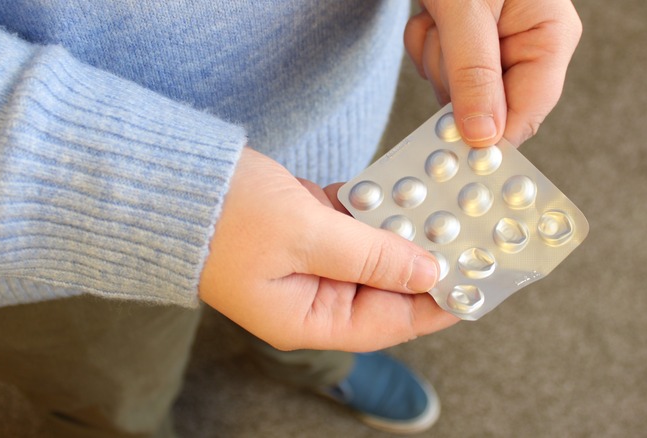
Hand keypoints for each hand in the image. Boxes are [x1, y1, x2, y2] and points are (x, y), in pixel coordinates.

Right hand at [199, 148, 458, 351]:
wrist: (170, 180)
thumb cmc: (224, 218)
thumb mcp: (306, 236)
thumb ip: (372, 256)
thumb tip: (428, 271)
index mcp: (305, 319)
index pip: (386, 323)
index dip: (435, 304)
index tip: (476, 283)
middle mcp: (309, 297)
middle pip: (384, 288)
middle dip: (423, 261)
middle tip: (468, 234)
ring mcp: (307, 262)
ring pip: (372, 253)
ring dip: (402, 228)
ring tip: (444, 207)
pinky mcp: (304, 229)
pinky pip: (351, 224)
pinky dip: (375, 206)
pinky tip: (401, 189)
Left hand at [404, 0, 581, 146]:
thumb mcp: (467, 11)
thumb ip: (474, 74)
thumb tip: (484, 137)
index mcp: (549, 38)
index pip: (526, 114)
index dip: (489, 135)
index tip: (452, 143)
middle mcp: (529, 47)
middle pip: (487, 109)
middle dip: (452, 81)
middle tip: (443, 38)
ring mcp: (498, 47)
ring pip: (458, 93)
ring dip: (435, 60)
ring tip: (437, 17)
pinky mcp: (470, 45)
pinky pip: (440, 71)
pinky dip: (425, 47)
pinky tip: (431, 16)